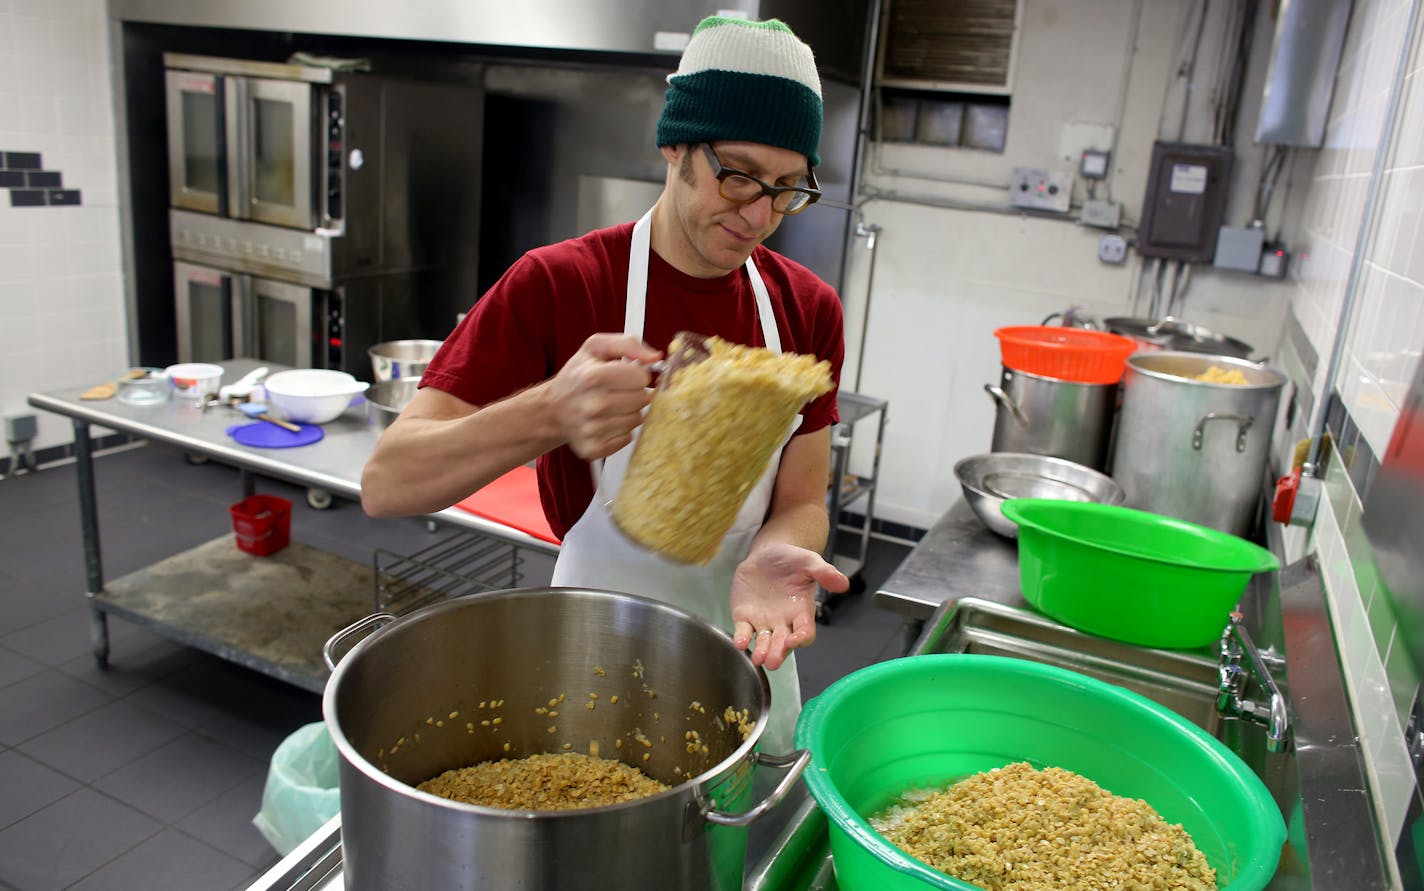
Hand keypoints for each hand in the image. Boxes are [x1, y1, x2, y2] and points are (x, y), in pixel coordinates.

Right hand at [549, 333, 661, 459]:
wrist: (552, 409)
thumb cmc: (578, 375)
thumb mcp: (596, 347)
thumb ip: (628, 344)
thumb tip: (656, 358)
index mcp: (593, 377)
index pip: (642, 378)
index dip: (636, 374)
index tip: (624, 374)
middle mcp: (592, 405)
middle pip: (643, 399)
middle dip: (635, 392)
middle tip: (618, 391)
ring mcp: (592, 430)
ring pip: (638, 419)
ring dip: (630, 411)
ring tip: (612, 405)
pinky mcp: (594, 448)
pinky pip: (628, 438)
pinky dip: (621, 430)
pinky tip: (607, 421)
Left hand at [730, 543, 848, 669]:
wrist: (766, 555)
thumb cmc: (790, 560)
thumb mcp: (808, 561)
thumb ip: (824, 572)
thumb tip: (843, 583)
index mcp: (801, 611)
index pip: (805, 632)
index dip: (801, 639)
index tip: (794, 640)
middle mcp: (783, 622)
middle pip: (782, 644)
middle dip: (778, 653)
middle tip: (773, 661)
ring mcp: (763, 622)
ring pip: (764, 642)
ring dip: (761, 651)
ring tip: (759, 658)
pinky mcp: (745, 617)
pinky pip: (743, 631)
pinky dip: (742, 639)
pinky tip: (740, 643)